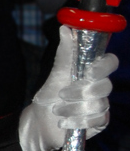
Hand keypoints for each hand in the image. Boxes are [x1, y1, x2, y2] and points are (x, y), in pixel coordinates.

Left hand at [18, 26, 117, 150]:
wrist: (40, 122)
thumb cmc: (50, 95)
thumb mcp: (56, 74)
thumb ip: (64, 53)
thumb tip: (65, 28)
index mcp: (92, 71)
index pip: (110, 62)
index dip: (104, 66)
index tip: (88, 72)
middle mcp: (100, 86)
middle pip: (105, 86)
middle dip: (80, 92)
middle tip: (61, 94)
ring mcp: (102, 104)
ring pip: (98, 105)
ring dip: (73, 108)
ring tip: (57, 110)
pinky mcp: (100, 122)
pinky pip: (97, 120)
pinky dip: (77, 121)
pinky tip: (63, 122)